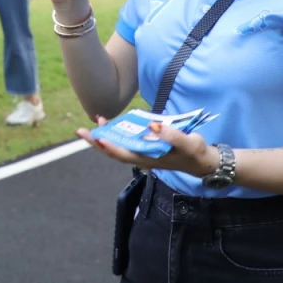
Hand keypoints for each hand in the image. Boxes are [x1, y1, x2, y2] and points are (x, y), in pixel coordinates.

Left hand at [78, 116, 220, 178]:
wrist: (203, 161)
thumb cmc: (195, 153)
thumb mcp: (188, 143)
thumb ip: (172, 136)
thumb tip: (154, 126)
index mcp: (149, 159)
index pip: (124, 154)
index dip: (110, 147)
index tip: (97, 138)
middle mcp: (143, 157)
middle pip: (115, 151)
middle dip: (98, 142)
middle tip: (80, 131)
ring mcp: (144, 152)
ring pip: (120, 146)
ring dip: (106, 136)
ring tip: (96, 122)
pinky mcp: (147, 147)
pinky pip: (127, 141)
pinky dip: (118, 133)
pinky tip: (115, 123)